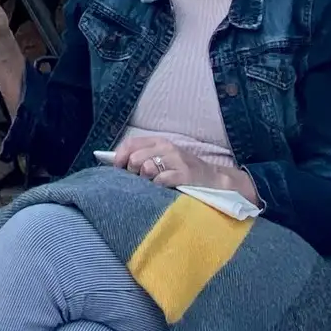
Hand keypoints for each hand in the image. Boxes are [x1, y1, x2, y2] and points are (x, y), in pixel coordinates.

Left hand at [108, 135, 257, 201]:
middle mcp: (167, 147)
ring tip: (153, 184)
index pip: (131, 143)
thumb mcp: (163, 158)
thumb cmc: (183, 170)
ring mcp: (176, 160)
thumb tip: (118, 164)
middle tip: (140, 180)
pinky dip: (158, 186)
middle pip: (135, 158)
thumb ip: (143, 157)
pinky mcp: (185, 174)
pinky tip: (163, 188)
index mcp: (159, 142)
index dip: (120, 156)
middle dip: (133, 172)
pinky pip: (161, 180)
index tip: (117, 168)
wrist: (213, 179)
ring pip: (146, 168)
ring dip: (145, 180)